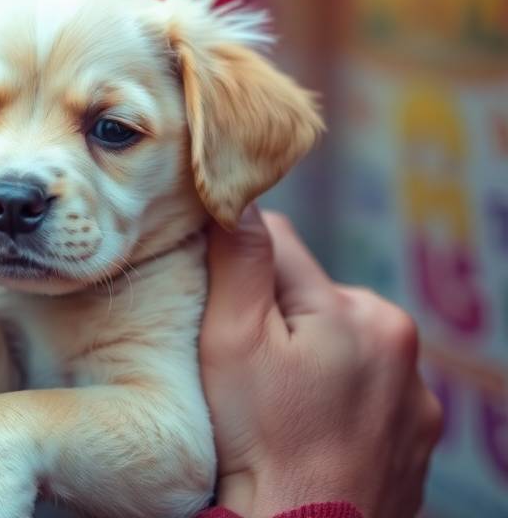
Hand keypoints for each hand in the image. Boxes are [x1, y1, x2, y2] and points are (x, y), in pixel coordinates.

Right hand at [199, 206, 442, 517]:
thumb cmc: (260, 444)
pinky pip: (366, 388)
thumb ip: (238, 259)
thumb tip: (237, 195)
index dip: (240, 274)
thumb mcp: (231, 341)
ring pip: (340, 341)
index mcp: (359, 309)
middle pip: (314, 295)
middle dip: (281, 318)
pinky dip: (338, 398)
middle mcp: (402, 342)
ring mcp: (416, 395)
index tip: (222, 314)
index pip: (278, 245)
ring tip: (281, 406)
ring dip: (311, 358)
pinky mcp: (417, 436)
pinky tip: (311, 429)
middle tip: (252, 371)